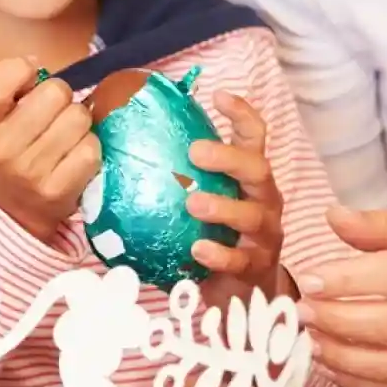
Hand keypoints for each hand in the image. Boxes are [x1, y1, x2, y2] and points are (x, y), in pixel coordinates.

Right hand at [0, 57, 101, 243]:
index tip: (29, 77)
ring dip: (77, 121)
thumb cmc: (5, 148)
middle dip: (60, 97)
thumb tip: (37, 64)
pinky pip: (91, 149)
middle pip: (55, 93)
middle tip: (51, 113)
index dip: (20, 70)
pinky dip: (88, 147)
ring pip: (79, 118)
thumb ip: (7, 84)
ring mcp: (30, 173)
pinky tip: (73, 155)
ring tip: (63, 134)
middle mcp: (1, 150)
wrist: (10, 211)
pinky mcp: (59, 191)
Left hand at [184, 92, 286, 303]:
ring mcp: (265, 235)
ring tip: (193, 203)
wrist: (244, 291)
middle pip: (258, 168)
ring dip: (223, 207)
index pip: (254, 137)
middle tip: (196, 152)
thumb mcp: (205, 201)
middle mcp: (264, 199)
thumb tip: (121, 148)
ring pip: (252, 215)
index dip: (241, 113)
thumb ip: (181, 178)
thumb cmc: (218, 234)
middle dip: (229, 157)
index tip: (218, 94)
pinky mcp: (256, 268)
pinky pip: (240, 260)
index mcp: (250, 178)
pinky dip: (219, 254)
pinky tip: (197, 250)